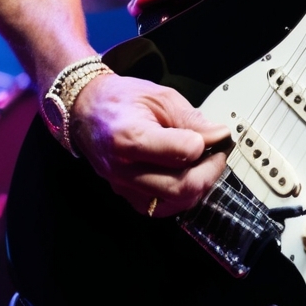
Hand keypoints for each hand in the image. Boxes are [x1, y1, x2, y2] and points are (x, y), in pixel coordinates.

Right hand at [69, 73, 229, 216]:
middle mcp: (124, 169)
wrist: (87, 110)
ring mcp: (123, 187)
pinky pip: (162, 208)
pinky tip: (185, 175)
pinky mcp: (126, 197)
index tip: (216, 135)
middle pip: (180, 188)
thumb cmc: (121, 100)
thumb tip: (219, 135)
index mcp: (131, 137)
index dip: (206, 144)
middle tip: (218, 153)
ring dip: (198, 186)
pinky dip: (180, 196)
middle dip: (210, 172)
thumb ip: (191, 119)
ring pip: (174, 204)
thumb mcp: (160, 97)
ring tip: (202, 164)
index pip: (182, 153)